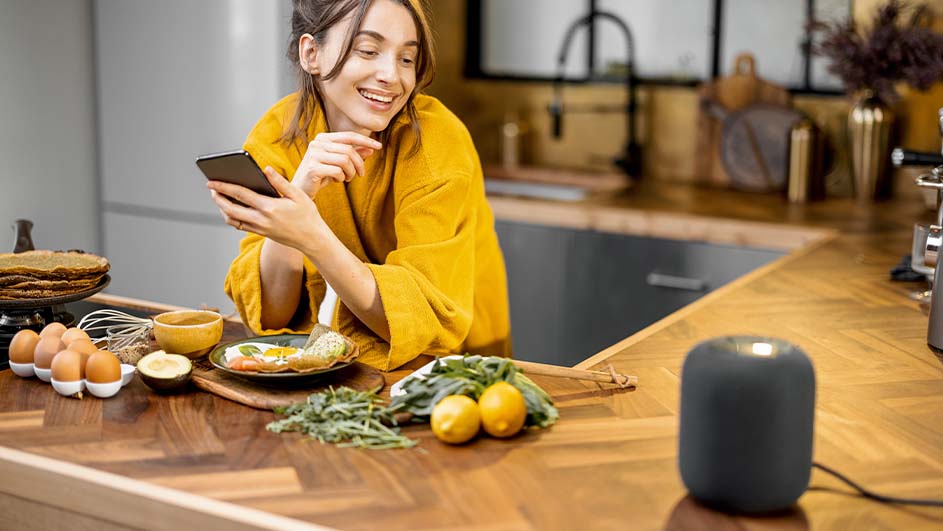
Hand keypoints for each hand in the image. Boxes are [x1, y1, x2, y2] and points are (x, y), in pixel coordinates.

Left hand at [208, 166, 325, 251]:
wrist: (312, 239)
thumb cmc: (307, 215)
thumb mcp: (297, 195)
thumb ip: (280, 182)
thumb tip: (266, 169)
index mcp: (269, 207)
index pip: (240, 194)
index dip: (223, 186)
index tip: (211, 181)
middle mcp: (261, 219)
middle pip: (230, 208)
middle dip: (218, 198)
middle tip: (212, 189)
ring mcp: (259, 228)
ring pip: (232, 219)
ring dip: (222, 209)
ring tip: (220, 198)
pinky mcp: (261, 233)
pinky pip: (239, 226)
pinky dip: (231, 217)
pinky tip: (231, 209)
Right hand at [292, 132, 381, 196]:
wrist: (301, 190)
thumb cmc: (321, 175)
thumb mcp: (339, 164)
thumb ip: (353, 155)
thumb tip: (372, 149)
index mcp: (323, 138)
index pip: (349, 136)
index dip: (365, 140)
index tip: (379, 146)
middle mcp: (317, 143)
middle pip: (349, 150)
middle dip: (359, 164)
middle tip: (361, 174)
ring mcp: (313, 155)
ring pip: (345, 160)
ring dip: (351, 172)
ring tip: (347, 178)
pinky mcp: (312, 168)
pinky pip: (337, 171)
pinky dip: (341, 177)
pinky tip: (336, 180)